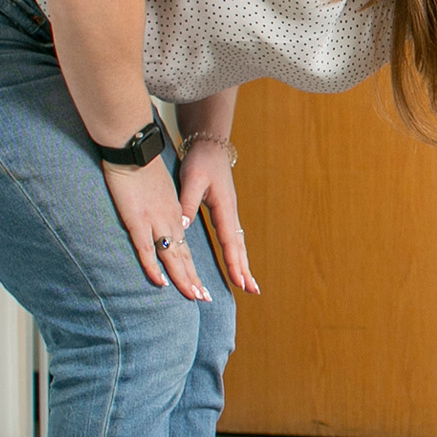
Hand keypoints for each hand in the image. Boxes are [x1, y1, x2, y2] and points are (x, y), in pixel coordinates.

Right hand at [103, 160, 211, 301]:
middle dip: (194, 279)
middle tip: (204, 299)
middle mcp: (169, 220)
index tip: (201, 285)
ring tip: (194, 297)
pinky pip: (145, 249)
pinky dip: (153, 267)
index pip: (186, 247)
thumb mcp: (157, 189)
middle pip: (185, 256)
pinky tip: (160, 282)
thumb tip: (163, 223)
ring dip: (183, 278)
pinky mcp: (136, 220)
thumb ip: (160, 208)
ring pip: (172, 256)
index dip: (193, 267)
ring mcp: (154, 222)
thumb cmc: (140, 165)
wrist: (133, 146)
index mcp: (173, 214)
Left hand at [177, 138, 258, 294]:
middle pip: (240, 246)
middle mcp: (231, 212)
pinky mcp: (225, 211)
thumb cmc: (200, 161)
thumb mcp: (191, 180)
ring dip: (243, 263)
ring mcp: (230, 212)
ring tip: (248, 283)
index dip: (234, 262)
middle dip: (245, 269)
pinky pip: (233, 236)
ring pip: (239, 242)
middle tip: (253, 291)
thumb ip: (187, 204)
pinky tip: (237, 260)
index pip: (230, 241)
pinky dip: (237, 252)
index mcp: (224, 207)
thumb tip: (182, 228)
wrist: (210, 145)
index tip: (240, 281)